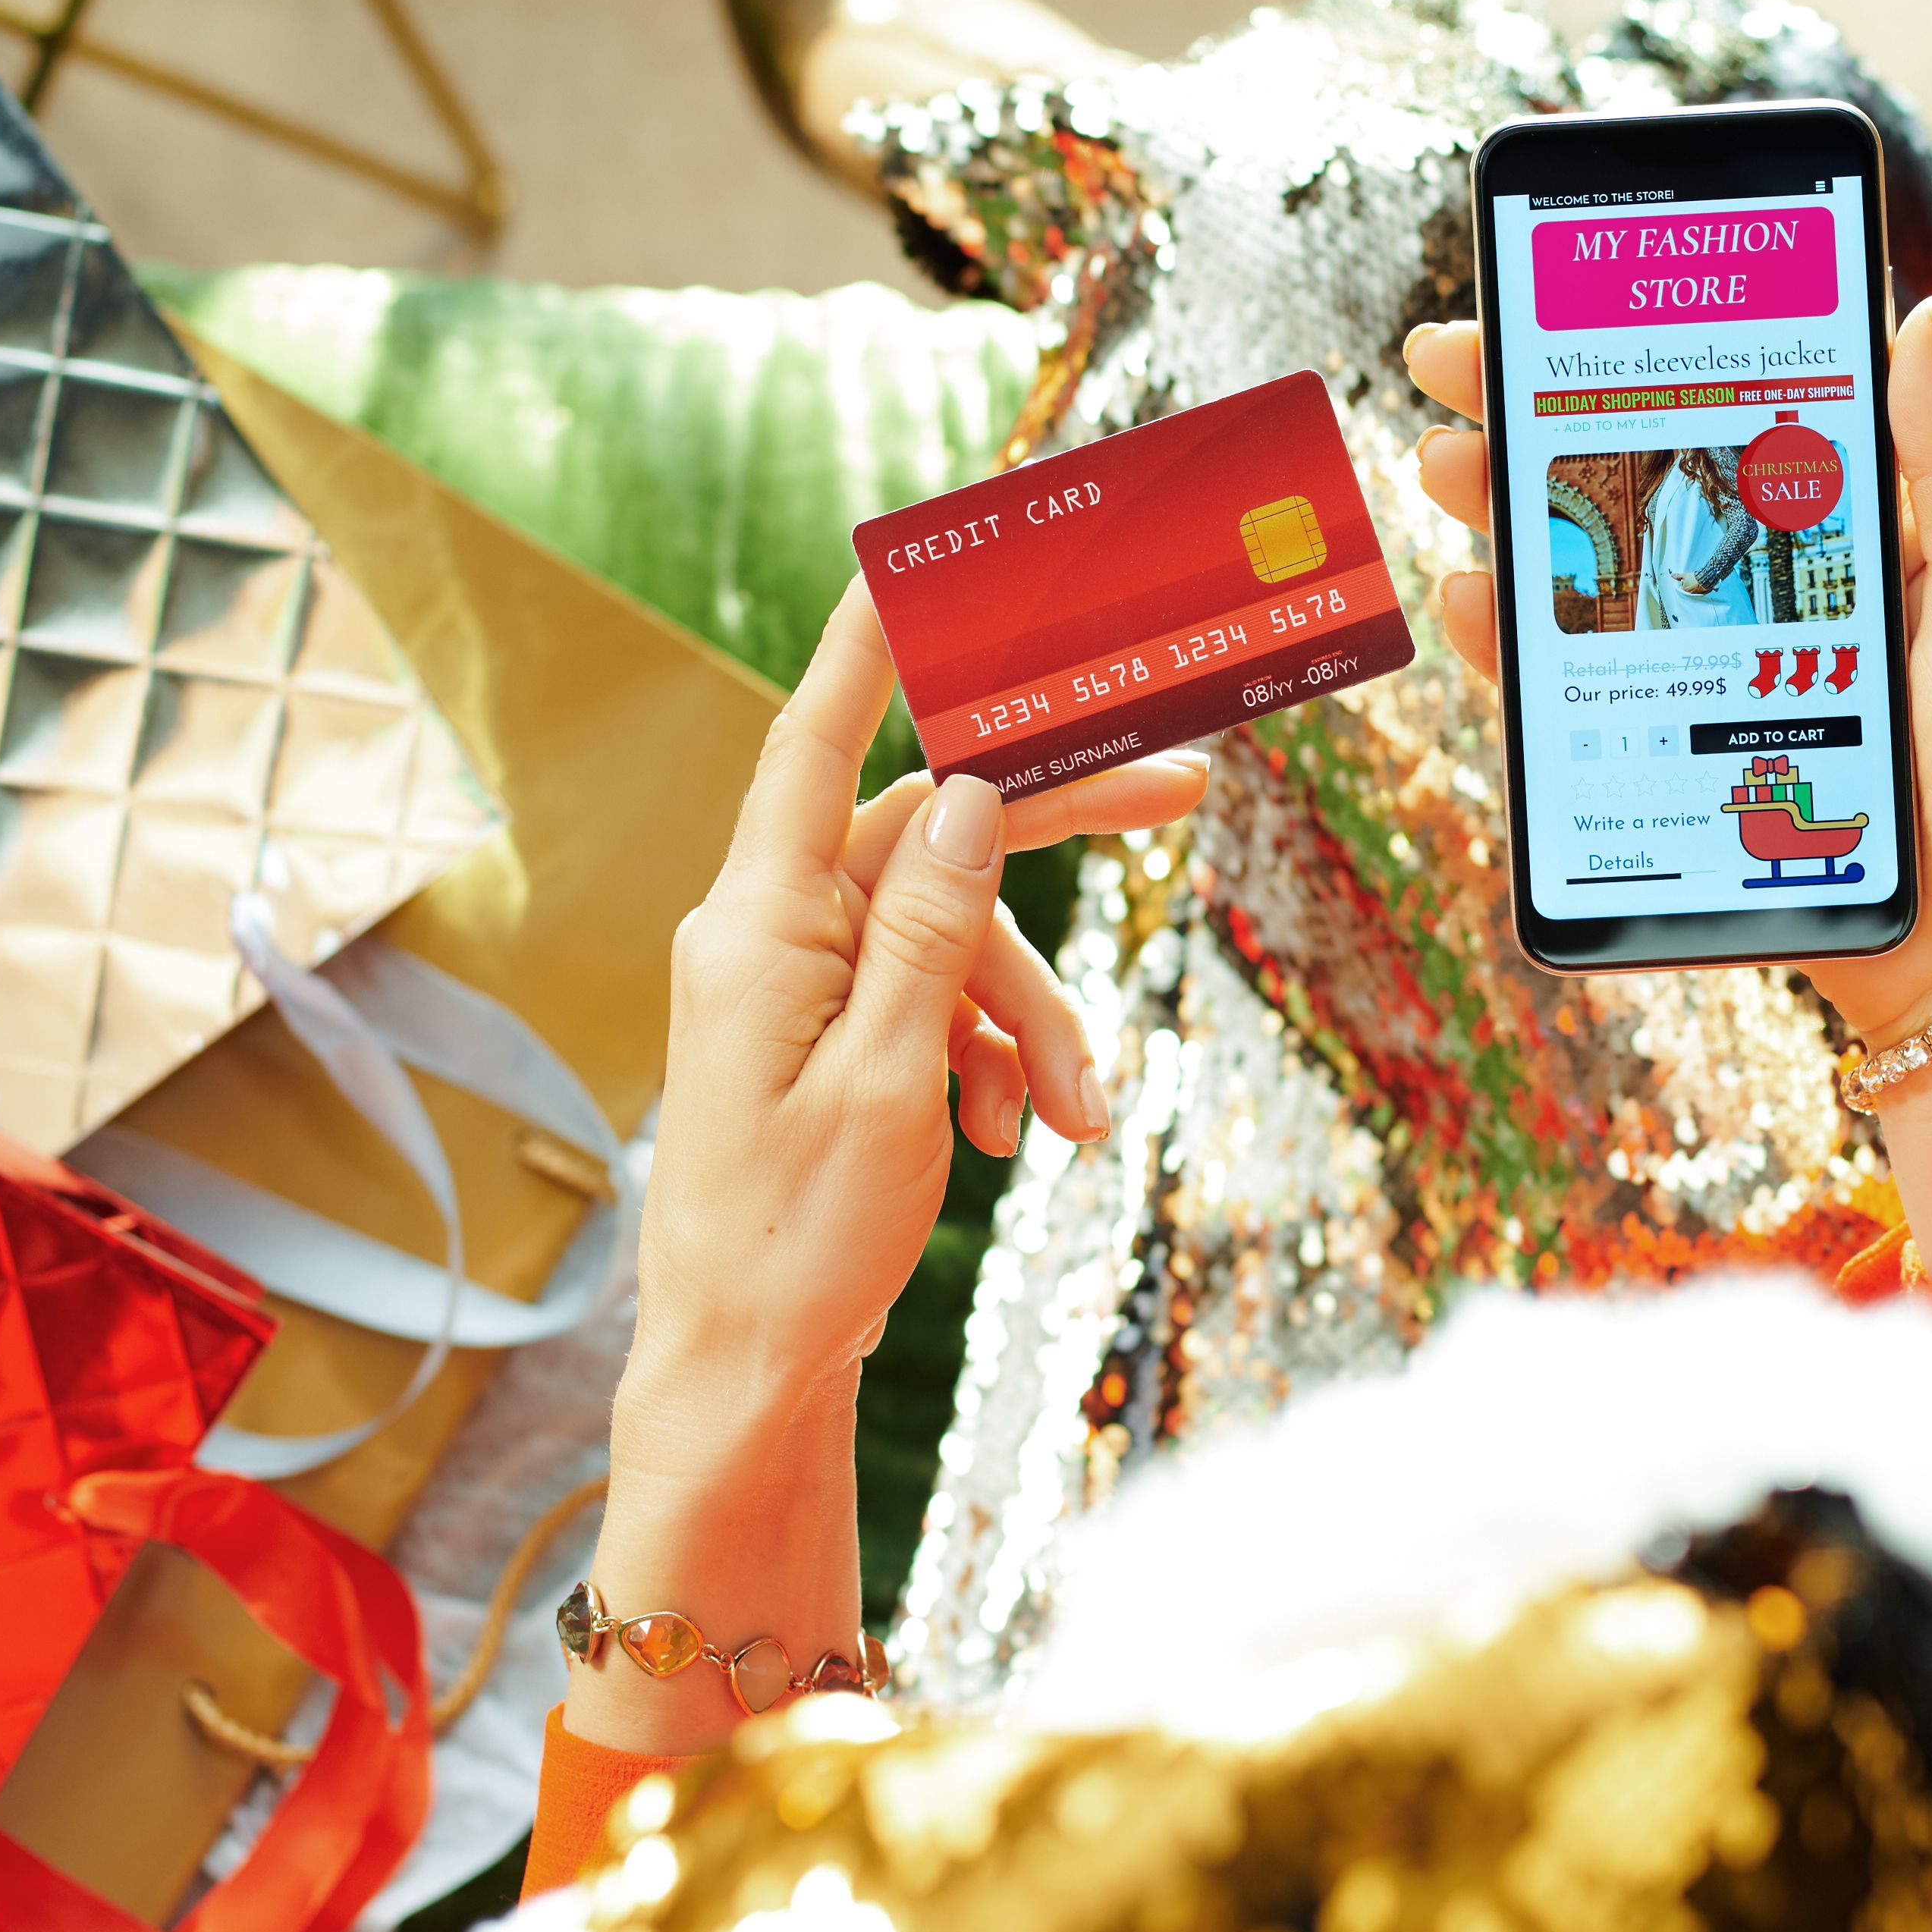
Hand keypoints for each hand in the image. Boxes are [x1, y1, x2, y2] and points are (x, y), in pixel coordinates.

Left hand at [577, 587, 1207, 1754]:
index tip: (909, 558)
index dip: (869, 644)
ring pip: (950, 938)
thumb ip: (928, 928)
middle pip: (930, 835)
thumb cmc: (796, 1240)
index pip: (819, 743)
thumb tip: (972, 792)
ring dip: (1032, 1017)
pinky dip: (992, 1055)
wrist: (745, 1373)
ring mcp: (793, 985)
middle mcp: (766, 933)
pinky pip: (930, 1003)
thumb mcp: (886, 1077)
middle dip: (1054, 836)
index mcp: (757, 924)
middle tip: (1186, 792)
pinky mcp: (824, 1038)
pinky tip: (1022, 1135)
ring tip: (1076, 1120)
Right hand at [1403, 292, 1931, 1284]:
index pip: (1733, 414)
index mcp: (1852, 535)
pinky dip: (1509, 647)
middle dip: (1534, 416)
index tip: (1567, 289)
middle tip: (1454, 361)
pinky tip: (1469, 601)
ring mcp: (1711, 678)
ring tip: (1447, 464)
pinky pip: (1573, 692)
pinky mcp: (1672, 759)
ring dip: (1504, 514)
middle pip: (1633, 483)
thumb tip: (1925, 313)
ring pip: (1587, 577)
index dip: (1647, 353)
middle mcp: (1769, 595)